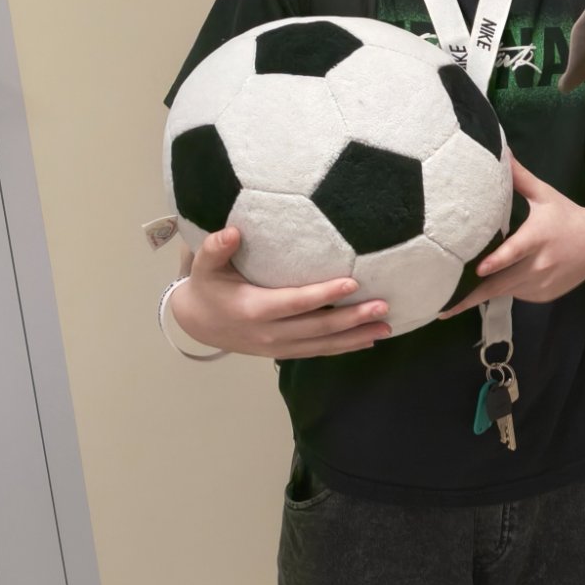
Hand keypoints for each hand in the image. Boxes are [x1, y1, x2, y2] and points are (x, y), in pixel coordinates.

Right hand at [172, 227, 391, 357]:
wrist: (198, 323)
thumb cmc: (207, 287)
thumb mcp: (204, 267)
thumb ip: (215, 248)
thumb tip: (232, 231)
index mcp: (253, 309)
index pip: (295, 302)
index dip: (324, 294)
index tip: (352, 282)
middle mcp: (269, 333)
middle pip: (317, 328)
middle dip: (352, 318)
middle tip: (383, 306)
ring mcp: (278, 347)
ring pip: (323, 345)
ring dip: (356, 336)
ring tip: (386, 327)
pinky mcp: (284, 353)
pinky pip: (319, 352)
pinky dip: (344, 347)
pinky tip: (368, 340)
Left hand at [445, 157, 584, 311]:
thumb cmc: (568, 215)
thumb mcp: (545, 194)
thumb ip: (519, 177)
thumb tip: (499, 150)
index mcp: (537, 237)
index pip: (515, 251)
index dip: (496, 262)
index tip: (478, 270)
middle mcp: (539, 264)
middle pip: (501, 284)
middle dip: (472, 297)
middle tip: (443, 309)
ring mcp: (542, 284)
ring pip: (505, 292)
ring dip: (483, 294)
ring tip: (453, 301)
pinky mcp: (544, 295)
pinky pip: (517, 295)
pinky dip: (504, 289)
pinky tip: (494, 283)